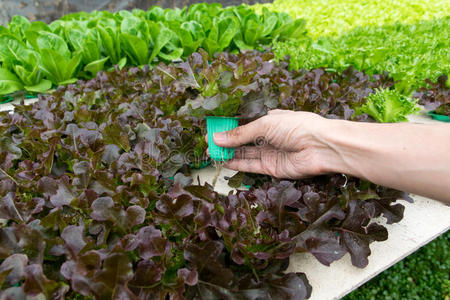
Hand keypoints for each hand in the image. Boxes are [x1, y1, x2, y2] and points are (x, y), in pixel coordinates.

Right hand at [206, 109, 334, 178]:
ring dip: (229, 153)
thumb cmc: (297, 127)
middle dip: (226, 142)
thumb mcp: (265, 125)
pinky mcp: (272, 168)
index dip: (229, 128)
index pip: (245, 124)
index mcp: (270, 120)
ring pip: (245, 153)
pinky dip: (237, 164)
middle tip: (208, 144)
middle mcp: (270, 137)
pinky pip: (251, 166)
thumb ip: (240, 134)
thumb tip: (218, 138)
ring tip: (211, 153)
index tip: (213, 130)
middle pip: (243, 140)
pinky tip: (224, 161)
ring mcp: (271, 152)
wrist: (321, 147)